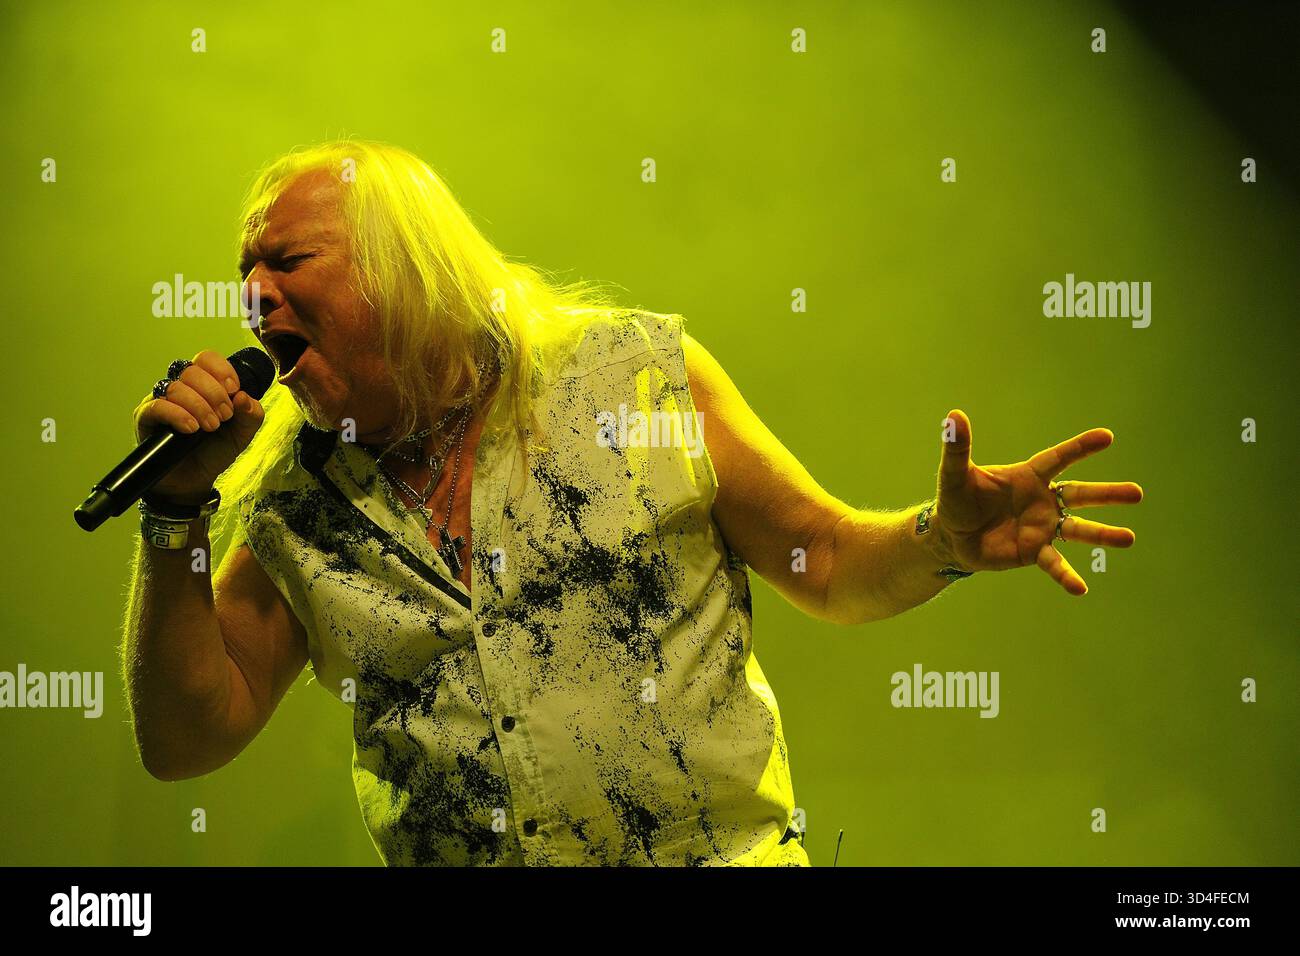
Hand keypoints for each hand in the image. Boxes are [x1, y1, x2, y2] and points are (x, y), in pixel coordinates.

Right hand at [131, 349, 265, 503]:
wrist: (194, 480)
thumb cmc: (215, 451)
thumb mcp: (242, 434)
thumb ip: (251, 415)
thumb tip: (244, 396)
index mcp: (203, 384)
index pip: (206, 358)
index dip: (221, 369)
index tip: (233, 390)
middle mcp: (180, 387)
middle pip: (192, 370)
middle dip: (214, 392)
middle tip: (224, 416)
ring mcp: (161, 400)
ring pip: (175, 386)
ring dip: (199, 405)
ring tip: (210, 427)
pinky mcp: (145, 418)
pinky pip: (157, 406)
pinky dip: (178, 414)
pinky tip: (191, 428)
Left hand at [930, 409, 1141, 595]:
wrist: (951, 537)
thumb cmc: (956, 500)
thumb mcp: (954, 475)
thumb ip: (958, 448)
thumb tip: (954, 416)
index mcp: (1028, 477)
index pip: (1058, 459)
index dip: (1080, 448)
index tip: (1107, 437)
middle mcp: (1042, 501)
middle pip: (1079, 495)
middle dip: (1108, 494)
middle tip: (1138, 494)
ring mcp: (1042, 528)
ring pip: (1078, 530)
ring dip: (1103, 534)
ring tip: (1129, 538)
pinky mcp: (1034, 552)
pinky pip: (1054, 564)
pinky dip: (1066, 576)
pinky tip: (1080, 588)